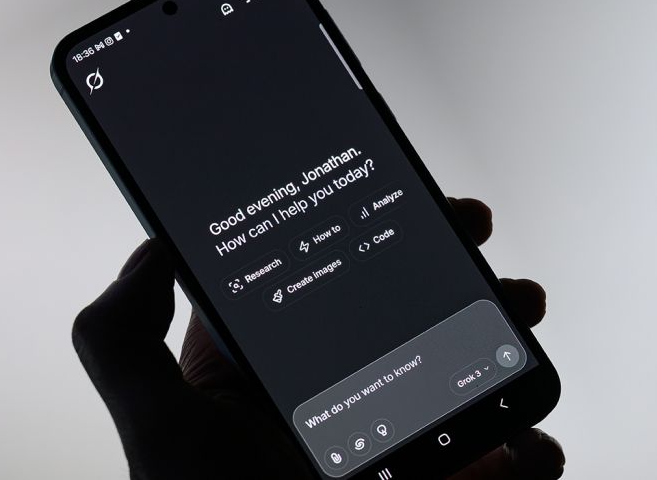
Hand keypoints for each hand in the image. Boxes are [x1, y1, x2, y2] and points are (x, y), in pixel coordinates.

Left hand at [73, 197, 563, 479]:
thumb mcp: (157, 432)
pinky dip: (531, 452)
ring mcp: (400, 450)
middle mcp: (344, 401)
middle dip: (462, 271)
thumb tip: (155, 249)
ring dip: (510, 340)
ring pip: (470, 376)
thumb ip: (125, 340)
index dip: (380, 230)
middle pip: (418, 315)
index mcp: (280, 372)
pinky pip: (504, 465)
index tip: (418, 203)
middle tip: (479, 247)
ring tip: (521, 321)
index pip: (334, 281)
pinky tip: (525, 442)